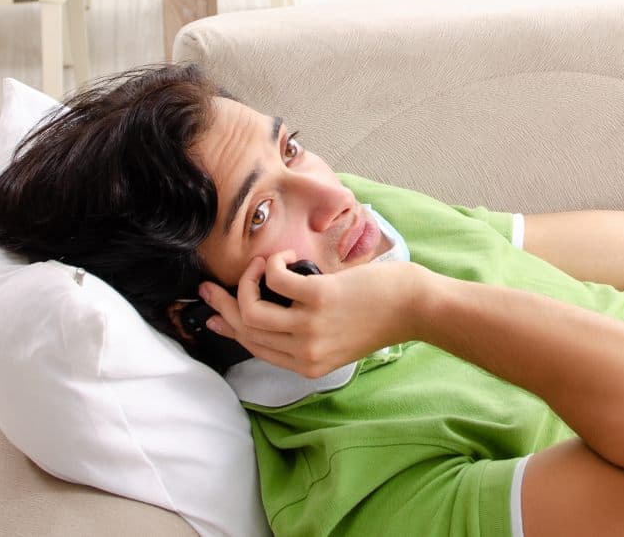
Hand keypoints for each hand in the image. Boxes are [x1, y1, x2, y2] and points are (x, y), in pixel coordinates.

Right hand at [199, 250, 431, 377]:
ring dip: (247, 282)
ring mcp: (311, 327)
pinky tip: (282, 258)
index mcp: (306, 365)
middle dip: (223, 305)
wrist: (414, 307)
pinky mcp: (319, 299)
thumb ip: (300, 334)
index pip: (254, 347)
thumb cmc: (378, 315)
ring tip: (259, 267)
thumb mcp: (335, 337)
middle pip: (247, 329)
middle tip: (210, 285)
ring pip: (252, 309)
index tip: (213, 313)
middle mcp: (305, 351)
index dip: (229, 328)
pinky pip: (275, 280)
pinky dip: (272, 265)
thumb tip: (264, 317)